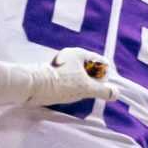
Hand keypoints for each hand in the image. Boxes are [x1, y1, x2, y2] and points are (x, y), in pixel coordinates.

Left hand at [0, 47, 129, 107]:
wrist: (31, 87)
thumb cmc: (60, 84)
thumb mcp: (87, 88)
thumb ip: (104, 91)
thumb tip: (116, 93)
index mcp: (79, 54)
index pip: (102, 63)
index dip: (105, 76)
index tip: (102, 86)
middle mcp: (70, 56)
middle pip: (93, 69)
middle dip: (94, 82)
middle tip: (88, 91)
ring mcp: (62, 64)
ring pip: (82, 76)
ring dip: (84, 86)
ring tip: (77, 93)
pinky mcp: (55, 73)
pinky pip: (72, 79)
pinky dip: (74, 87)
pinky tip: (68, 93)